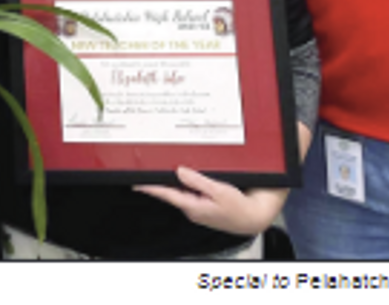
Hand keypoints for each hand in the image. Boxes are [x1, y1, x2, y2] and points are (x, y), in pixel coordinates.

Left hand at [134, 166, 286, 236]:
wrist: (252, 218)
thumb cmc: (239, 207)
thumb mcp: (218, 190)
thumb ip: (197, 181)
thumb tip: (180, 171)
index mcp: (193, 206)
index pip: (167, 194)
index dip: (150, 188)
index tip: (136, 184)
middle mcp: (192, 210)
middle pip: (172, 192)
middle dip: (162, 181)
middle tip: (149, 171)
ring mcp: (197, 210)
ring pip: (181, 192)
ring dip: (175, 182)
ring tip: (168, 171)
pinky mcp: (203, 207)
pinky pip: (190, 194)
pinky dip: (187, 186)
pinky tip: (189, 178)